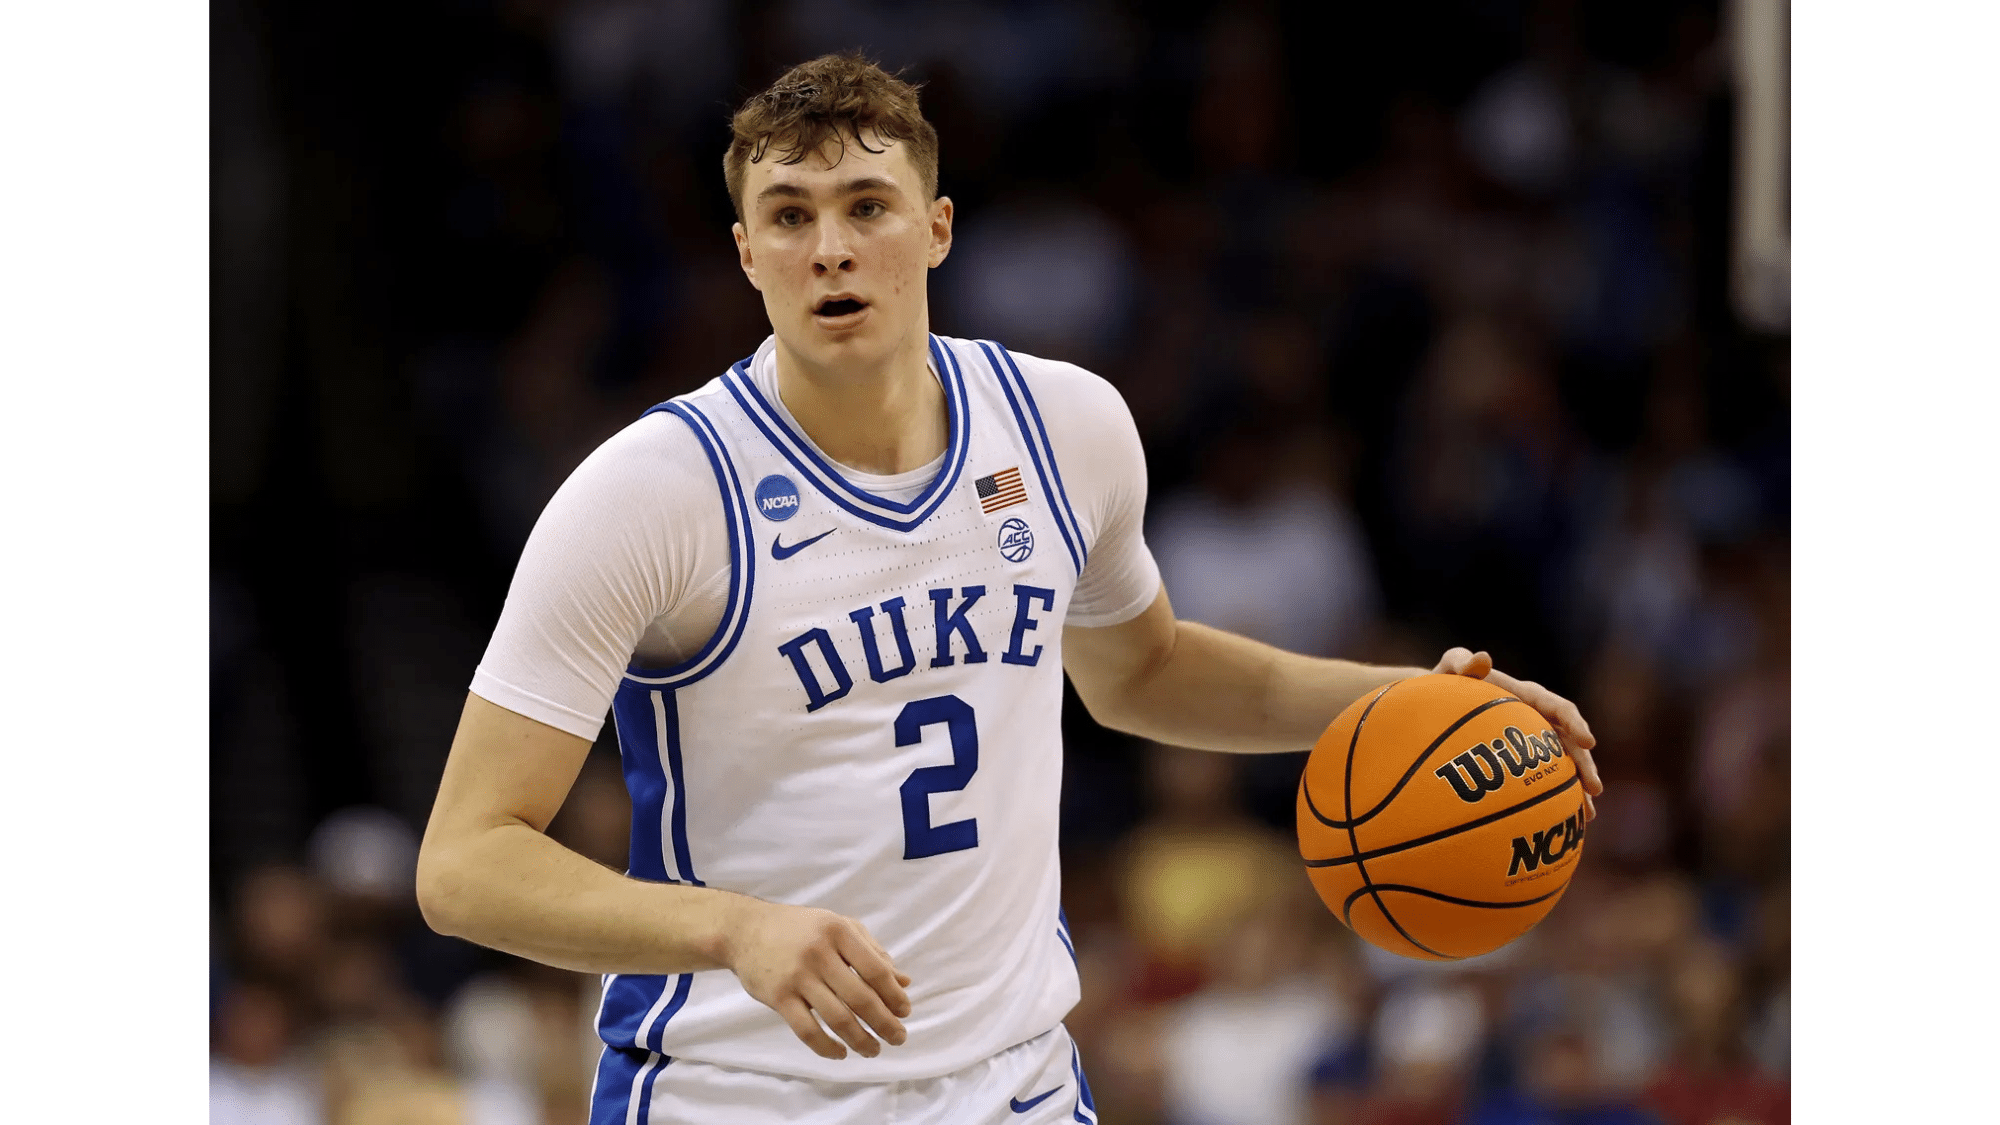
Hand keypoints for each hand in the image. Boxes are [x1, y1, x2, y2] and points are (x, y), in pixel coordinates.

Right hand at [720, 899, 912, 1059]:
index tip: (905, 1012)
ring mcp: (797, 976)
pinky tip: (840, 1054)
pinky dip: (826, 1047)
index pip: (875, 970)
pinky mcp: (778, 997)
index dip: (894, 995)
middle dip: (884, 1024)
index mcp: (838, 931)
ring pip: (837, 1018)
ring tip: (874, 1050)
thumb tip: (904, 982)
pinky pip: (807, 1030)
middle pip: (860, 998)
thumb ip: (873, 952)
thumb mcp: (839, 926)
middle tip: (899, 1038)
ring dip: (860, 1040)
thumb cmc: (800, 928)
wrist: (745, 930)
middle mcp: (819, 953)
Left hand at [1432, 647, 1602, 820]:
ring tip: (1588, 815)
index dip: (1575, 724)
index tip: (1588, 742)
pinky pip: (1543, 778)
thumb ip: (1461, 662)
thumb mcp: (1450, 669)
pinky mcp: (1520, 759)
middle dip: (1585, 765)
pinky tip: (1561, 821)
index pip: (1558, 708)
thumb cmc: (1443, 683)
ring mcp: (1530, 740)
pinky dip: (1554, 797)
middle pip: (1570, 742)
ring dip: (1577, 787)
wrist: (1435, 704)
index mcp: (1525, 696)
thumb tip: (1481, 657)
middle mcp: (1535, 717)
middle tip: (1595, 790)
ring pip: (1563, 764)